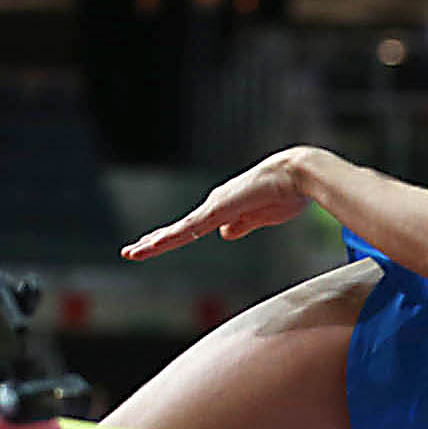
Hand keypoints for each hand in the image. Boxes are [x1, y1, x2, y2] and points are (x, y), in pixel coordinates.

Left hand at [122, 147, 314, 260]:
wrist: (297, 175)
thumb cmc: (287, 193)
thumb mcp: (263, 217)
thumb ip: (243, 225)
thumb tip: (224, 235)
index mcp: (226, 210)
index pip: (192, 228)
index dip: (173, 238)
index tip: (154, 245)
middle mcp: (214, 206)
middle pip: (179, 229)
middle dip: (155, 241)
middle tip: (130, 252)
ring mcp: (214, 207)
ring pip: (179, 230)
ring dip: (154, 243)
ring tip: (132, 253)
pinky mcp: (219, 210)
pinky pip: (189, 228)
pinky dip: (170, 238)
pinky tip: (153, 245)